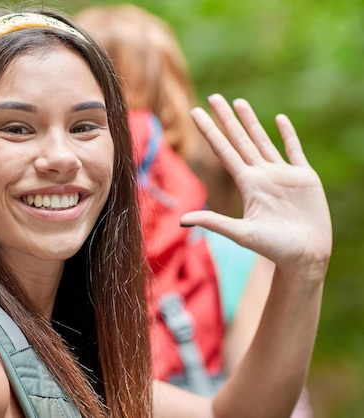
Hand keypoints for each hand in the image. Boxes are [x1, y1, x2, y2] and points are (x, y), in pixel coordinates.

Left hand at [181, 94, 331, 277]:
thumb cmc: (273, 249)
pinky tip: (279, 119)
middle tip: (213, 97)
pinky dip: (287, 134)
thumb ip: (214, 222)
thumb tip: (182, 221)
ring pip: (263, 140)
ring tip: (238, 102)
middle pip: (239, 139)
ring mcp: (283, 175)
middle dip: (226, 118)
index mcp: (247, 184)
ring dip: (250, 121)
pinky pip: (294, 150)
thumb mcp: (241, 234)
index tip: (195, 112)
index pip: (223, 150)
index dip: (209, 131)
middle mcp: (262, 175)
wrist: (305, 257)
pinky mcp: (305, 177)